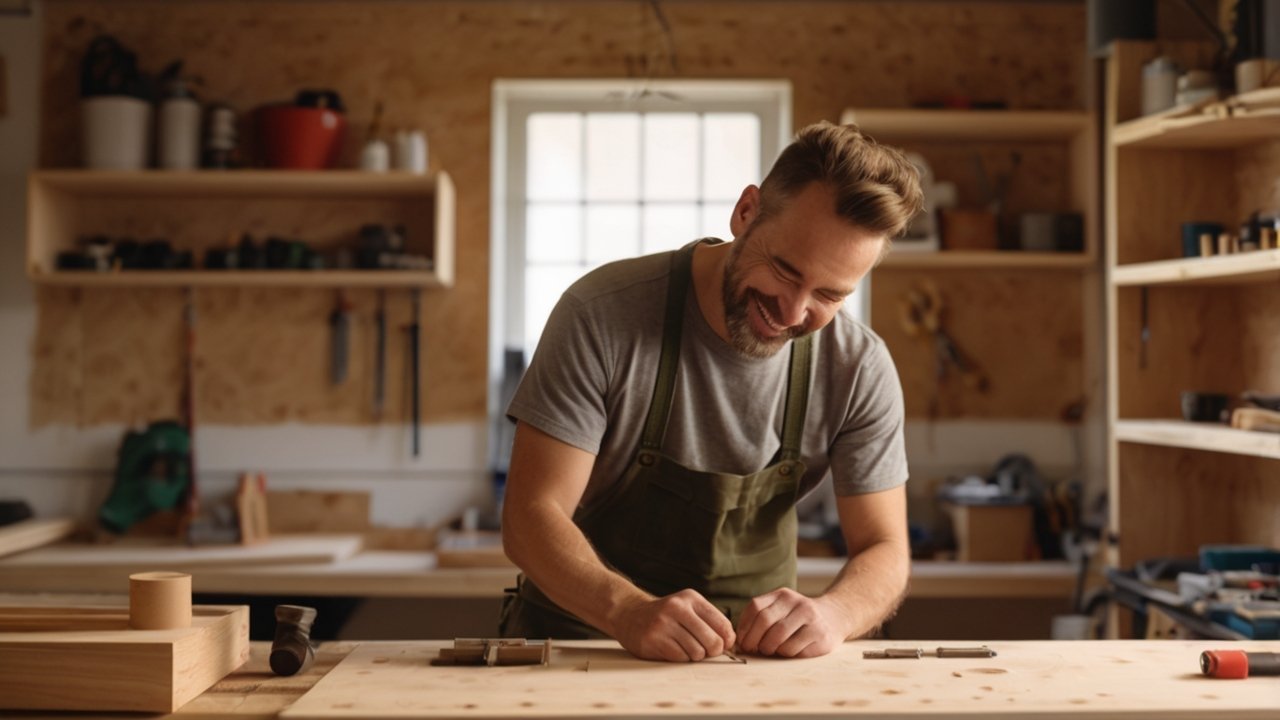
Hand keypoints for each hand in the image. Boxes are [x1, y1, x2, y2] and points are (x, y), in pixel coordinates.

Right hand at [612, 589, 735, 661]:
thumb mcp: (687, 607)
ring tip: (685, 646)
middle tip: (705, 650)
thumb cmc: (666, 615)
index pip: (722, 624)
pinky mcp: (653, 640)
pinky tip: (672, 649)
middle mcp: (677, 608)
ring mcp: (663, 624)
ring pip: (697, 652)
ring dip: (694, 655)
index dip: (727, 640)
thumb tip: (732, 643)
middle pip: (712, 641)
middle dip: (712, 651)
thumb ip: (709, 621)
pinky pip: (680, 658)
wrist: (630, 614)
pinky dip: (680, 658)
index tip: (722, 644)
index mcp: (690, 599)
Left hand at [735, 588, 847, 657]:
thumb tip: (739, 640)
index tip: (742, 641)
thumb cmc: (798, 619)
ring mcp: (810, 617)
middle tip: (753, 649)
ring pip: (778, 637)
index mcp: (782, 594)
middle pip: (765, 621)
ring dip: (769, 648)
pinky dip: (785, 654)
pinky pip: (793, 649)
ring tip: (770, 650)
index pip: (755, 607)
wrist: (834, 618)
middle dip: (754, 640)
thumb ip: (761, 619)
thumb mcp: (780, 610)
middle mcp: (796, 602)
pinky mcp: (819, 634)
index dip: (745, 627)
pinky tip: (789, 651)